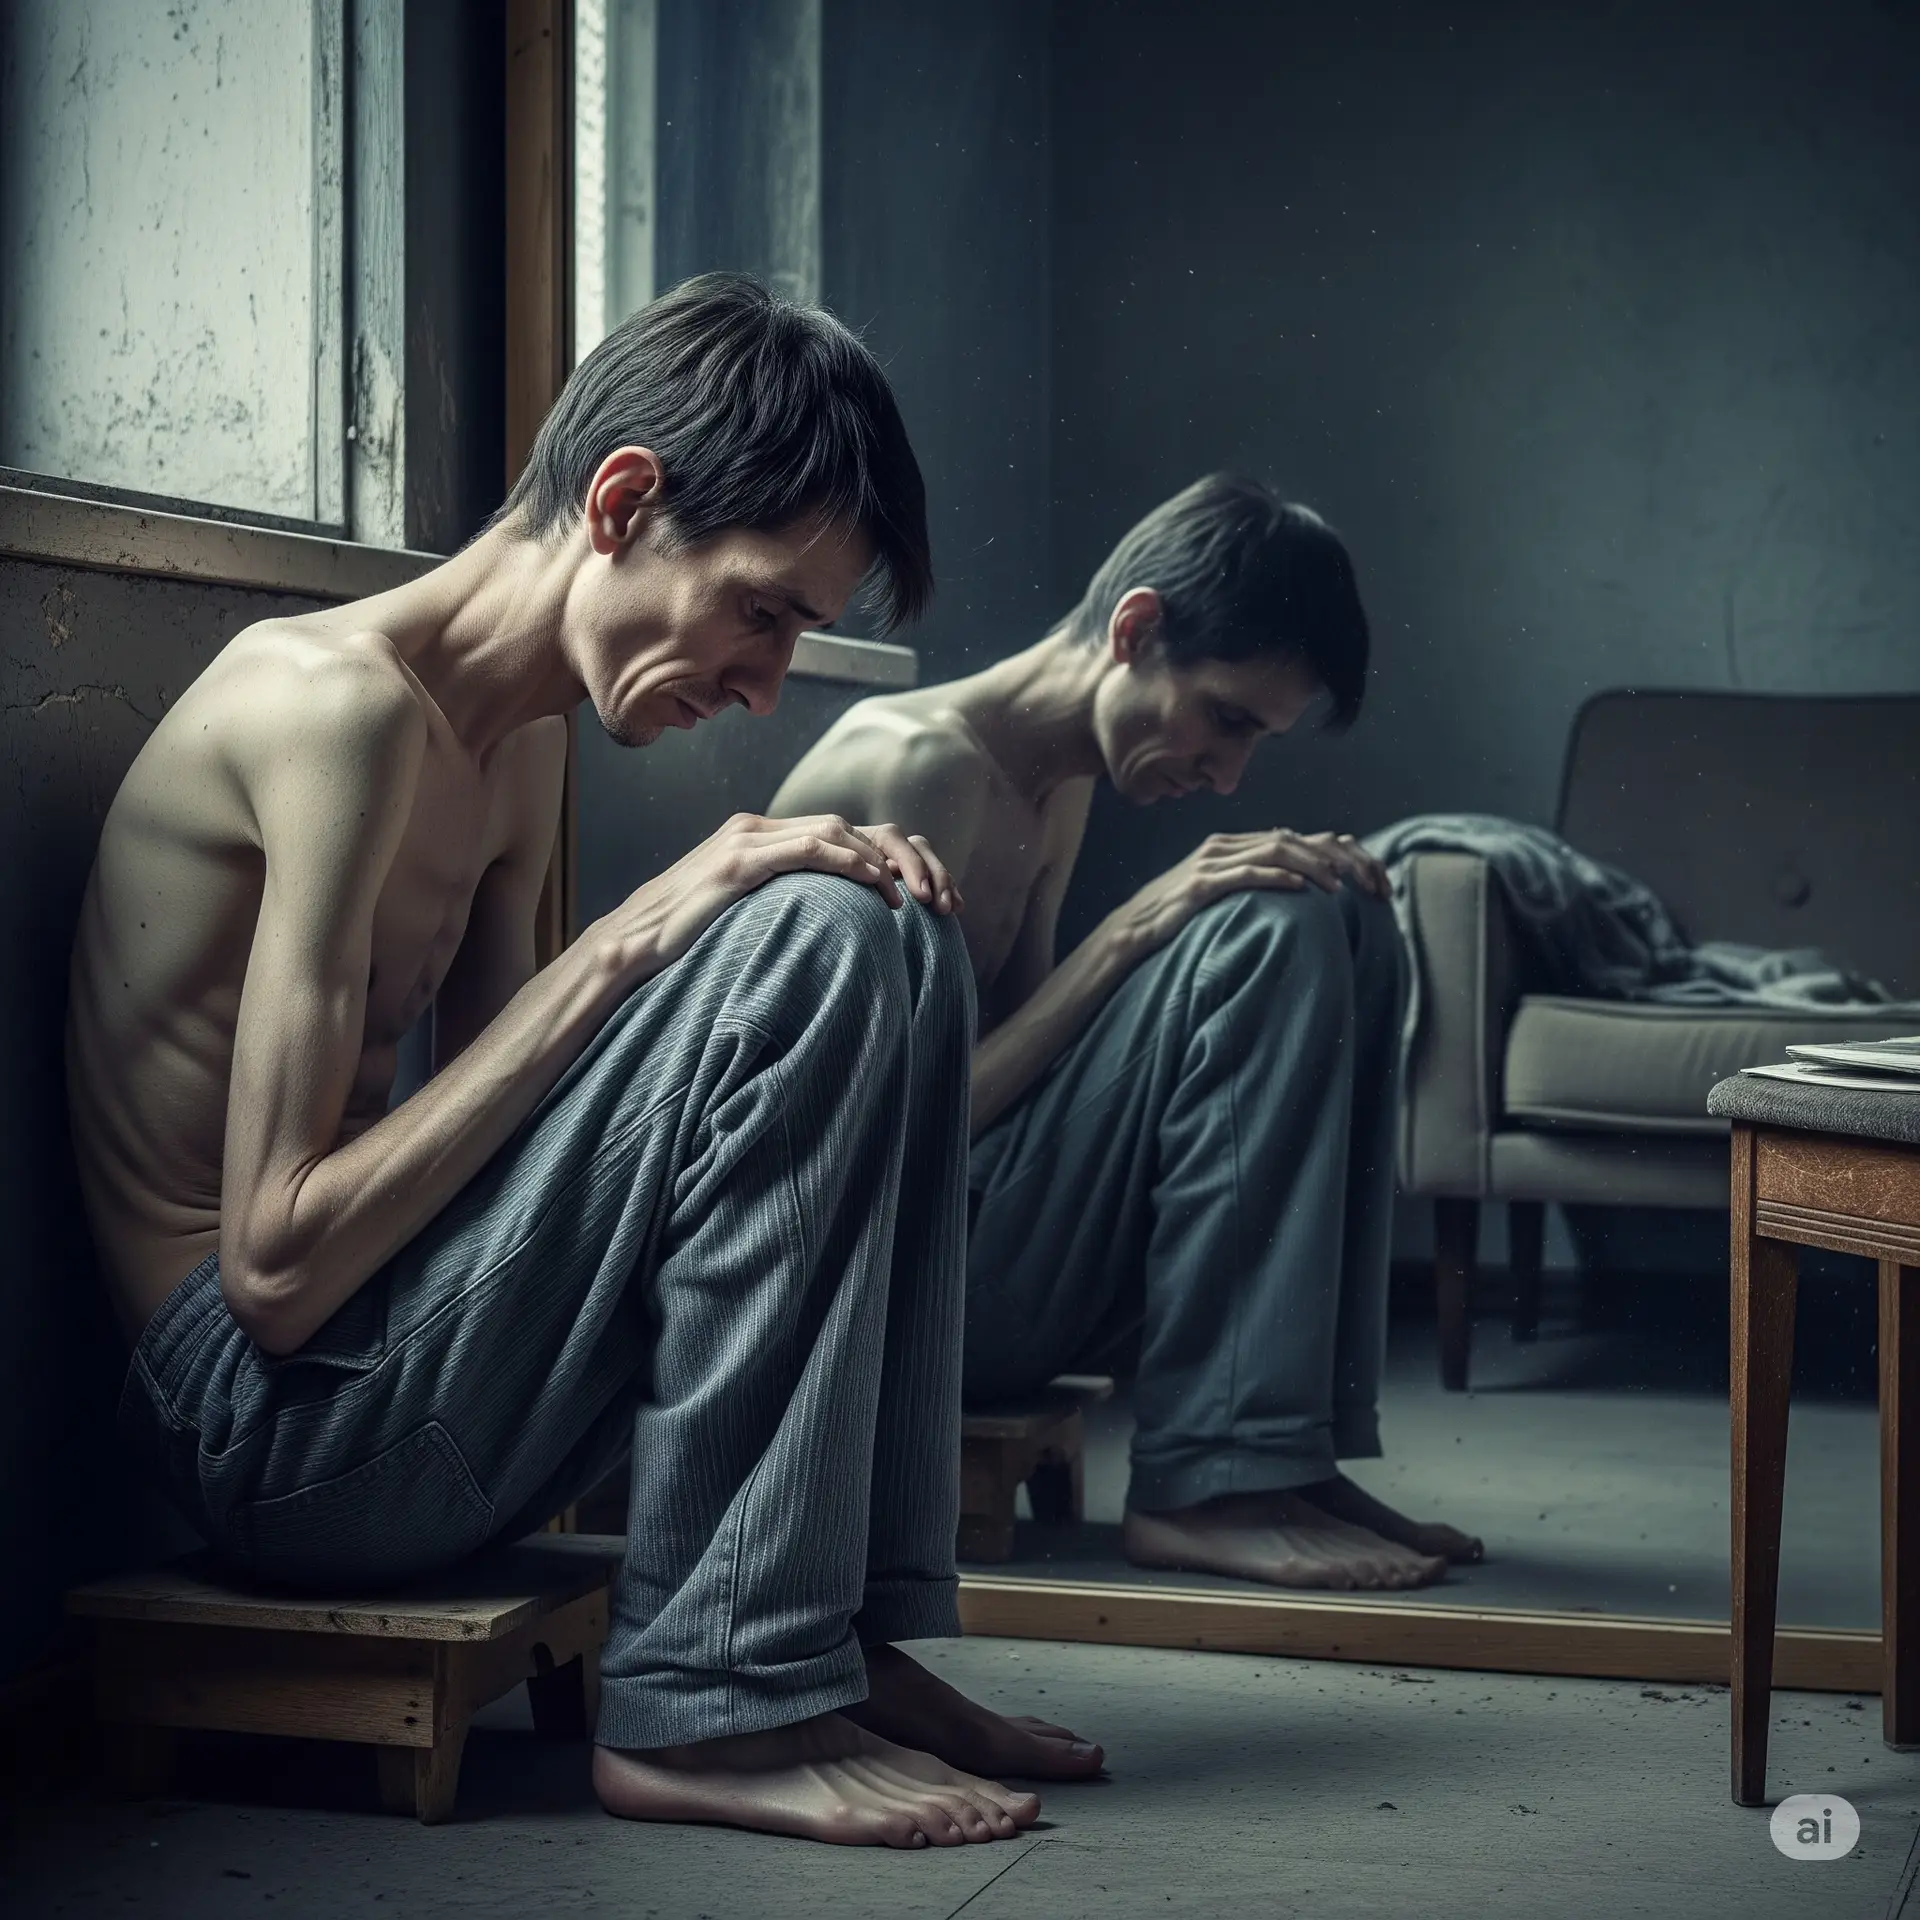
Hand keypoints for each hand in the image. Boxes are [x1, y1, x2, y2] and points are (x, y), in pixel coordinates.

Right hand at [591, 813, 962, 985]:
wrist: (630, 947)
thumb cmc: (685, 942)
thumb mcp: (743, 919)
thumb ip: (780, 909)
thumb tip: (824, 932)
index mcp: (761, 839)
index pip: (839, 834)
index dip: (886, 859)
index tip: (921, 895)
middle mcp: (756, 828)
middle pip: (847, 825)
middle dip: (898, 857)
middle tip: (935, 895)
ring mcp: (745, 840)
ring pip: (833, 830)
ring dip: (882, 861)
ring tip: (913, 896)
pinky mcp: (737, 862)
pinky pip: (806, 848)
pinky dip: (848, 862)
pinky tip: (877, 886)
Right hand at [1105, 827, 1377, 961]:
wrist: (1133, 928)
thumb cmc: (1177, 915)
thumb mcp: (1216, 892)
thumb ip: (1246, 880)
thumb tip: (1286, 881)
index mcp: (1230, 845)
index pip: (1289, 836)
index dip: (1327, 851)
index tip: (1355, 872)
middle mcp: (1223, 845)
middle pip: (1289, 838)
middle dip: (1329, 857)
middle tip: (1358, 879)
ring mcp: (1211, 862)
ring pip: (1274, 850)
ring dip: (1311, 866)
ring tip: (1338, 886)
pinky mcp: (1202, 884)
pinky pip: (1247, 874)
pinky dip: (1278, 878)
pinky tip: (1301, 889)